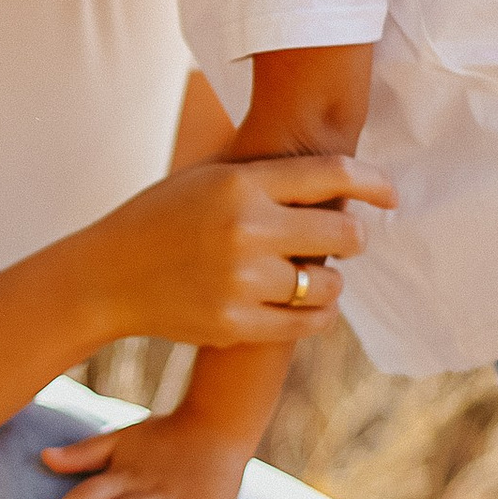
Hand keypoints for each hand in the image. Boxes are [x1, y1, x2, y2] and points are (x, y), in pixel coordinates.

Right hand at [83, 151, 392, 351]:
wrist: (106, 277)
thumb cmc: (162, 218)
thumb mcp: (208, 179)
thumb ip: (266, 176)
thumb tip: (339, 174)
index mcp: (240, 184)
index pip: (332, 175)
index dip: (374, 183)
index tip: (391, 195)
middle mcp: (245, 230)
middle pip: (344, 232)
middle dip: (354, 236)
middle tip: (346, 239)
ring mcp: (241, 280)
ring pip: (331, 283)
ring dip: (333, 280)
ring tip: (317, 275)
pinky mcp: (236, 324)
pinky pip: (308, 323)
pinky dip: (319, 314)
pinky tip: (313, 306)